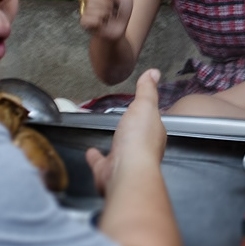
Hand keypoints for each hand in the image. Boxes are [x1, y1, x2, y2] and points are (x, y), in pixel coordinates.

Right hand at [81, 0, 132, 40]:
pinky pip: (93, 16)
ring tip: (109, 14)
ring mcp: (84, 8)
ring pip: (95, 4)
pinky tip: (103, 22)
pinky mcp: (84, 21)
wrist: (119, 29)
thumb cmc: (121, 10)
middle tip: (112, 6)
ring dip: (107, 11)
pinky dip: (102, 20)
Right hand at [86, 68, 164, 195]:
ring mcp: (125, 164)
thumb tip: (154, 73)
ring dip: (116, 145)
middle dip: (134, 133)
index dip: (149, 116)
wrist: (126, 172)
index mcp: (153, 135)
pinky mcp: (108, 172)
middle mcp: (142, 151)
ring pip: (121, 152)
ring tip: (110, 137)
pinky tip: (90, 153)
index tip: (145, 110)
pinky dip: (95, 158)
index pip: (153, 123)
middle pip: (138, 139)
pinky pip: (101, 163)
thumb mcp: (145, 106)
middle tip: (127, 124)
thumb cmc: (139, 140)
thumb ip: (147, 90)